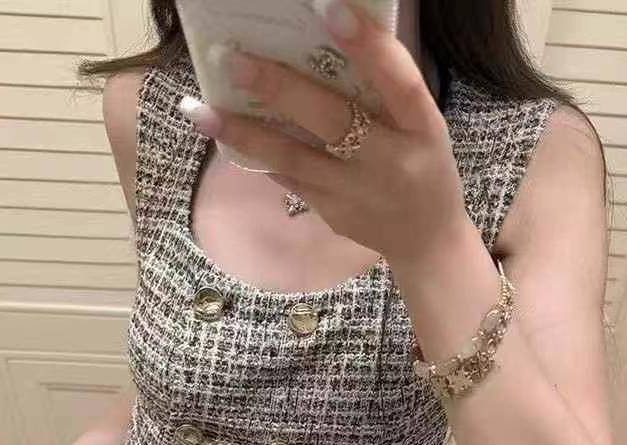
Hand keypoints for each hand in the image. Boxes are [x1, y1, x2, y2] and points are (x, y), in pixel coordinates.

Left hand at [182, 0, 468, 265]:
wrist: (426, 240)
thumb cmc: (423, 164)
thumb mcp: (422, 124)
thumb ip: (386, 89)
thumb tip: (328, 38)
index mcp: (422, 128)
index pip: (397, 81)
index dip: (366, 46)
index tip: (329, 8)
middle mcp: (389, 160)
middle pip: (332, 119)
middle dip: (280, 88)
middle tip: (232, 60)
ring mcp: (356, 192)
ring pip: (294, 157)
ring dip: (244, 132)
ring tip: (200, 111)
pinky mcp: (332, 213)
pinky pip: (289, 177)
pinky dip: (259, 154)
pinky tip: (224, 136)